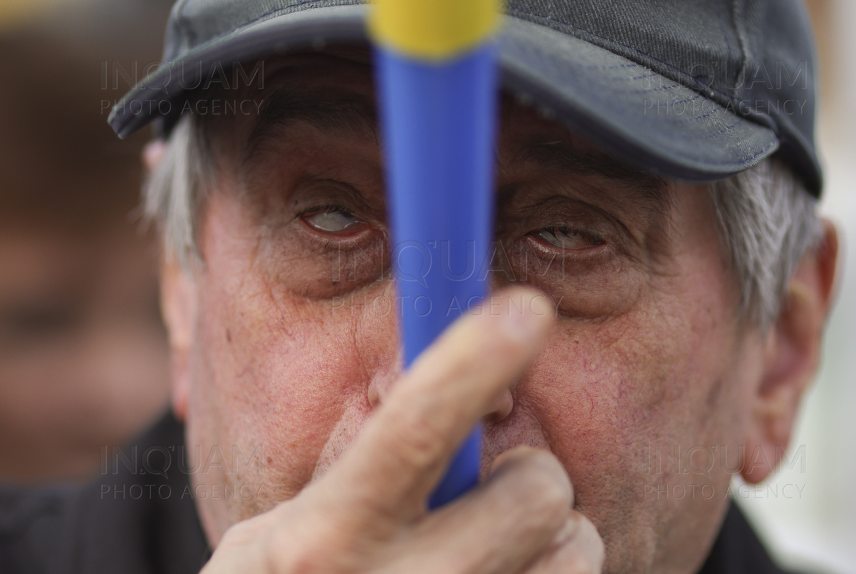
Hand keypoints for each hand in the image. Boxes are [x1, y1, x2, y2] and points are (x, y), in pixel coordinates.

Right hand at [201, 288, 603, 572]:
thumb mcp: (277, 535)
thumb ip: (360, 471)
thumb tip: (452, 382)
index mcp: (324, 540)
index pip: (413, 430)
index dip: (474, 360)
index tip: (526, 308)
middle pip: (538, 495)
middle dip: (532, 478)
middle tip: (499, 490)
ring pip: (578, 554)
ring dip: (556, 541)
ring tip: (504, 551)